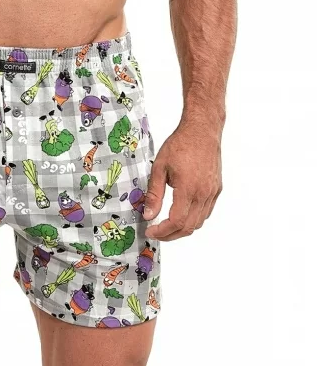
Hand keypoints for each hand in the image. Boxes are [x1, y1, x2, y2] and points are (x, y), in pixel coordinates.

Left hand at [143, 121, 221, 240]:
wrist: (202, 130)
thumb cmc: (180, 144)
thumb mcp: (159, 167)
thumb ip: (154, 194)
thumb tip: (148, 215)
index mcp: (188, 188)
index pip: (176, 222)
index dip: (162, 232)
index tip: (150, 231)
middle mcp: (203, 193)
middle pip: (189, 227)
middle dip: (171, 235)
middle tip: (156, 233)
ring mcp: (212, 192)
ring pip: (199, 222)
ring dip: (183, 228)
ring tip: (167, 226)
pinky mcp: (217, 189)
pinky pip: (206, 212)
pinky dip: (194, 218)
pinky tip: (182, 213)